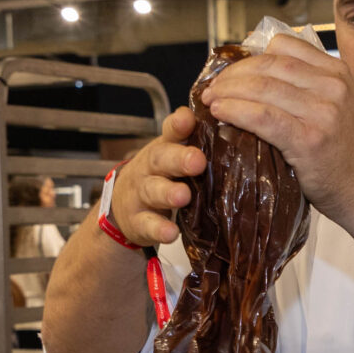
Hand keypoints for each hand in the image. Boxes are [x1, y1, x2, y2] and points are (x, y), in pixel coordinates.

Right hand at [106, 107, 206, 246]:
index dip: (179, 125)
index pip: (171, 131)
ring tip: (183, 196)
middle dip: (179, 159)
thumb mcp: (173, 154)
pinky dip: (159, 229)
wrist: (123, 205)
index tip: (188, 119)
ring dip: (168, 193)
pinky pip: (148, 225)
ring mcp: (142, 194)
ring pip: (153, 191)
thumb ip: (195, 140)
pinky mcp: (138, 222)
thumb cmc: (161, 175)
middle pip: (161, 159)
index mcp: (164, 148)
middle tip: (197, 161)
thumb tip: (229, 119)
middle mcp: (151, 168)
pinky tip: (171, 233)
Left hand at [200, 33, 353, 216]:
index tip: (232, 72)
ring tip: (211, 100)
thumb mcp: (337, 106)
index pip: (284, 47)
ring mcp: (322, 112)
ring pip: (262, 88)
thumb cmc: (347, 153)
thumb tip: (257, 76)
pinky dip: (236, 111)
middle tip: (212, 88)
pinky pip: (262, 116)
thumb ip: (308, 87)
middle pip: (269, 65)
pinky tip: (220, 113)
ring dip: (228, 92)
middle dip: (233, 75)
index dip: (250, 57)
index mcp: (337, 72)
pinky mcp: (309, 138)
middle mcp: (333, 86)